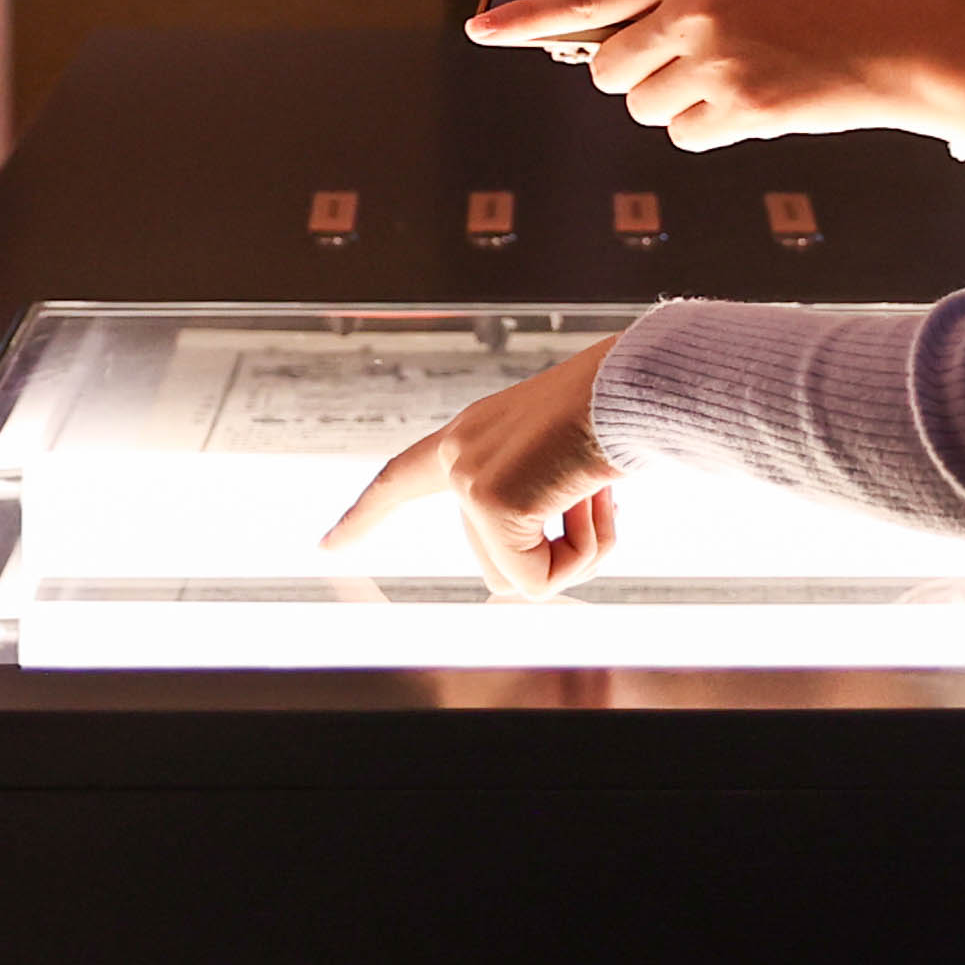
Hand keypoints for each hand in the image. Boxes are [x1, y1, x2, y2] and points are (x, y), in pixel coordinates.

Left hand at [324, 339, 621, 596]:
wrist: (638, 384)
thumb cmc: (619, 413)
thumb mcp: (568, 459)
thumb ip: (543, 501)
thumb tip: (546, 567)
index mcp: (472, 435)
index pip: (401, 478)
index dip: (366, 515)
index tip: (326, 546)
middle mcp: (460, 452)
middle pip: (495, 563)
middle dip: (560, 550)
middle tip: (597, 496)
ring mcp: (470, 476)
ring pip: (518, 578)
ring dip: (578, 552)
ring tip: (600, 493)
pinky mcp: (492, 500)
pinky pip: (539, 580)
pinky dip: (584, 555)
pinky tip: (599, 498)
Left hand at [465, 0, 964, 151]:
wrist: (889, 44)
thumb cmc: (817, 3)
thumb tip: (609, 34)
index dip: (527, 19)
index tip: (482, 30)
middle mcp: (693, 10)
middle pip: (606, 67)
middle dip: (627, 75)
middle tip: (674, 67)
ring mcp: (713, 62)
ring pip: (641, 104)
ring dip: (672, 103)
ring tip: (728, 79)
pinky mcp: (736, 110)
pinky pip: (682, 134)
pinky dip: (705, 128)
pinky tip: (747, 104)